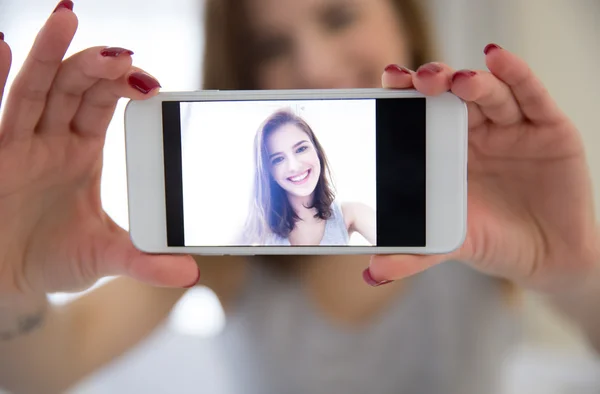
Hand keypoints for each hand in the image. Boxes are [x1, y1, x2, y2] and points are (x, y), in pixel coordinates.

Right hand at [0, 1, 199, 295]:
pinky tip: (1, 47)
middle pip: (71, 87)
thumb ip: (144, 260)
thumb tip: (191, 272)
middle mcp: (50, 140)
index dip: (121, 84)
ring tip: (67, 17)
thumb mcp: (105, 257)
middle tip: (122, 53)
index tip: (147, 80)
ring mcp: (18, 146)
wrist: (9, 282)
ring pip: (34, 90)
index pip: (102, 102)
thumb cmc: (54, 259)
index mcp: (81, 150)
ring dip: (49, 54)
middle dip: (94, 64)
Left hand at [368, 45, 599, 293]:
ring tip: (456, 82)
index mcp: (445, 149)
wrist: (547, 258)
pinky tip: (497, 58)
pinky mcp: (548, 127)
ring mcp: (511, 126)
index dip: (405, 94)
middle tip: (418, 81)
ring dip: (472, 80)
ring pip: (489, 92)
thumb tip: (372, 273)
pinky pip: (531, 94)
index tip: (388, 83)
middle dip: (434, 81)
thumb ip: (414, 255)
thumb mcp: (451, 244)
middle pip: (451, 94)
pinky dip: (516, 73)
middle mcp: (475, 132)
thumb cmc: (493, 242)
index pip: (422, 112)